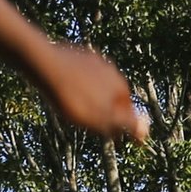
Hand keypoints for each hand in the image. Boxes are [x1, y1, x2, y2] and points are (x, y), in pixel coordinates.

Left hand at [35, 42, 149, 140]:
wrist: (45, 66)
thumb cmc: (72, 96)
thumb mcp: (101, 117)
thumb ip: (124, 124)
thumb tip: (145, 132)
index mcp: (119, 86)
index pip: (128, 111)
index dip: (122, 126)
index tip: (113, 137)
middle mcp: (110, 70)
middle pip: (113, 95)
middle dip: (107, 109)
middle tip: (95, 123)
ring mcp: (92, 60)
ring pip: (97, 83)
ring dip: (93, 96)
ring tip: (78, 107)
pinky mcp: (75, 54)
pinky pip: (81, 74)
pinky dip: (78, 84)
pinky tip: (66, 90)